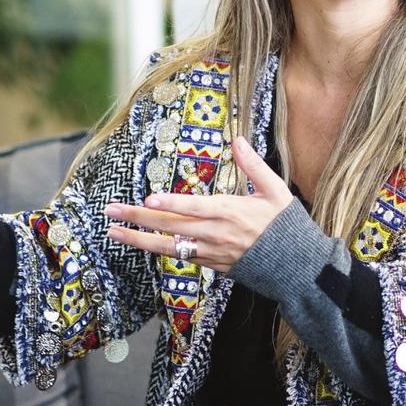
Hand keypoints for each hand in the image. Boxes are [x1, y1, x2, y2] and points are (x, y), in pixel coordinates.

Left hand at [104, 135, 291, 270]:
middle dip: (138, 218)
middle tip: (110, 211)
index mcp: (230, 212)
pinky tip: (142, 243)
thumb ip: (253, 165)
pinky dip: (160, 250)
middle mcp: (215, 234)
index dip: (171, 203)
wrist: (295, 265)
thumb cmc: (285, 225)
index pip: (194, 207)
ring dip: (138, 239)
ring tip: (114, 232)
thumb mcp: (275, 190)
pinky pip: (180, 256)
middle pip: (170, 226)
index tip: (148, 199)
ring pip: (168, 246)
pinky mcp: (211, 265)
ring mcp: (211, 252)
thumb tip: (237, 140)